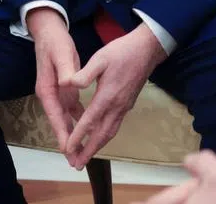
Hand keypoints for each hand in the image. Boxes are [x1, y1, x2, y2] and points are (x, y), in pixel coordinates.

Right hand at [29, 8, 84, 154]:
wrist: (49, 31)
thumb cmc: (54, 42)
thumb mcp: (60, 54)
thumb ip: (65, 70)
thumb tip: (68, 84)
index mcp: (47, 89)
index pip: (54, 116)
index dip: (62, 133)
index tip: (68, 150)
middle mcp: (50, 95)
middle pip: (59, 123)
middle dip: (67, 143)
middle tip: (76, 162)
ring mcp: (56, 93)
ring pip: (65, 120)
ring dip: (73, 136)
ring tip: (81, 154)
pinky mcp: (64, 90)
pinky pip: (72, 111)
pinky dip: (78, 122)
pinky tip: (87, 131)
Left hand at [63, 23, 167, 169]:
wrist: (147, 50)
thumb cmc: (122, 52)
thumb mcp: (100, 58)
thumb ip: (85, 73)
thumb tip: (69, 84)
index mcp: (108, 96)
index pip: (90, 121)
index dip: (79, 136)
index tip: (68, 148)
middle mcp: (117, 106)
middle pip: (101, 134)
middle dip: (88, 150)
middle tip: (76, 164)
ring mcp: (124, 107)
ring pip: (110, 132)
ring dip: (97, 146)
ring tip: (85, 157)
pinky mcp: (127, 105)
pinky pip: (114, 126)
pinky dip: (105, 136)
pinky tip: (98, 138)